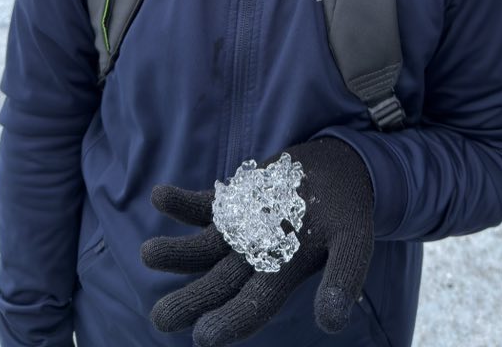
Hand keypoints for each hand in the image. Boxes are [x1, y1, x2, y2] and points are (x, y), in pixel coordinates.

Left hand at [140, 138, 373, 345]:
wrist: (339, 171)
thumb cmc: (348, 211)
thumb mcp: (354, 241)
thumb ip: (344, 277)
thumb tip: (333, 322)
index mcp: (283, 274)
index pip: (252, 305)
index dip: (230, 322)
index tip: (203, 337)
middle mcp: (255, 258)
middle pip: (218, 284)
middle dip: (190, 301)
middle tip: (160, 319)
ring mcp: (241, 229)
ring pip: (203, 248)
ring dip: (175, 252)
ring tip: (147, 253)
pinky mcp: (235, 201)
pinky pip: (203, 205)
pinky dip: (181, 203)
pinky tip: (159, 196)